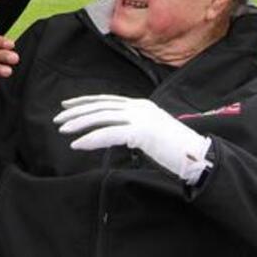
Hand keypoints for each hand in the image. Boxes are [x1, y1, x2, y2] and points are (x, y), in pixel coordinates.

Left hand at [54, 95, 211, 184]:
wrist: (199, 157)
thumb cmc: (176, 150)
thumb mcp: (151, 134)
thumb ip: (133, 130)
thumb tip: (114, 135)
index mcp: (141, 105)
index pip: (106, 100)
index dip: (85, 102)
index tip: (67, 106)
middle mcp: (139, 107)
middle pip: (100, 106)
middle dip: (76, 112)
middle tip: (58, 119)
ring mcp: (140, 118)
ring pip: (101, 117)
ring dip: (79, 123)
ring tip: (62, 130)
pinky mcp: (141, 132)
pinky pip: (108, 134)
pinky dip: (90, 138)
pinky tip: (77, 144)